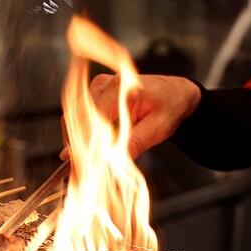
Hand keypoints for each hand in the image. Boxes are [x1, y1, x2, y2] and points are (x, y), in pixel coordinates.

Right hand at [61, 74, 201, 159]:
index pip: (95, 117)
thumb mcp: (158, 129)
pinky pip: (81, 113)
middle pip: (79, 115)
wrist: (175, 93)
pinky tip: (89, 146)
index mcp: (125, 89)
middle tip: (77, 167)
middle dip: (77, 142)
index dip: (87, 141)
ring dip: (77, 137)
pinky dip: (82, 130)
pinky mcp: (97, 91)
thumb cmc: (170, 106)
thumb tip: (114, 162)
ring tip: (83, 159)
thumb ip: (135, 143)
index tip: (83, 163)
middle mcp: (108, 83)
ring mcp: (100, 85)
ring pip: (75, 115)